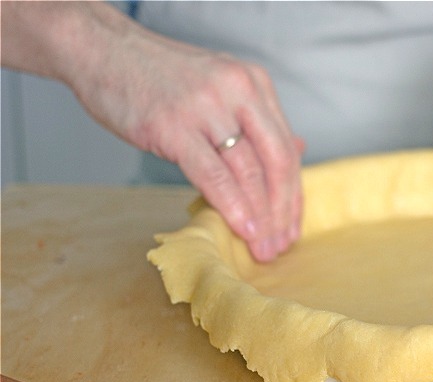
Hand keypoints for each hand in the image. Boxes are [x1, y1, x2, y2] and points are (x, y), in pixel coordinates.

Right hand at [68, 14, 303, 261]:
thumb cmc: (160, 75)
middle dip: (282, 210)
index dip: (292, 193)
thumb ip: (257, 119)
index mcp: (254, 84)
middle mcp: (239, 91)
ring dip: (260, 216)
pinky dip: (232, 205)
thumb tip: (297, 148)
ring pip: (248, 171)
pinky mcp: (174, 126)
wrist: (103, 51)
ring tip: (262, 246)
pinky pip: (213, 174)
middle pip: (276, 161)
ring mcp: (207, 108)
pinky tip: (242, 228)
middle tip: (281, 244)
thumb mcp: (221, 87)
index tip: (291, 225)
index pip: (286, 147)